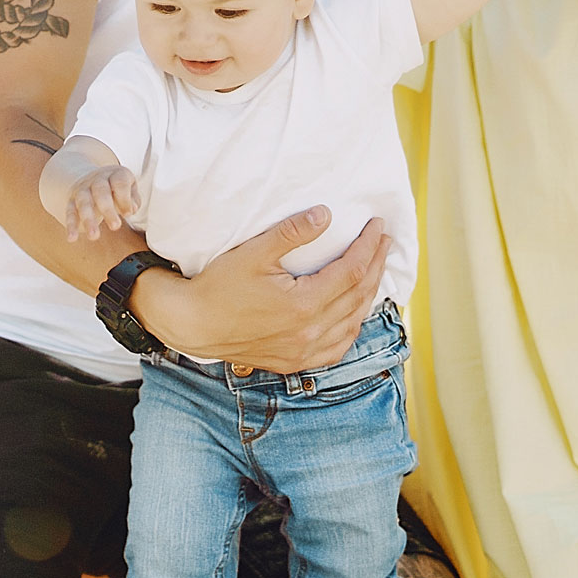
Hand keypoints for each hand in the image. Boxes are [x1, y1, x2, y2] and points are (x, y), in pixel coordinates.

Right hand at [64, 164, 139, 242]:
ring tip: (93, 236)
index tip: (128, 214)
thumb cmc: (116, 188)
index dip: (124, 198)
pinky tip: (72, 238)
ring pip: (84, 202)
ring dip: (88, 220)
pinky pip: (70, 212)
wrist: (91, 177)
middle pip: (101, 192)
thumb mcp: (130, 188)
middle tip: (115, 227)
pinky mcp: (72, 200)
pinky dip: (71, 225)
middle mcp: (98, 179)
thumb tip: (131, 209)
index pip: (119, 183)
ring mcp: (83, 189)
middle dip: (108, 210)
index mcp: (115, 174)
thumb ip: (134, 199)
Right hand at [132, 210, 389, 373]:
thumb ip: (292, 233)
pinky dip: (351, 328)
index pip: (351, 272)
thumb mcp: (254, 252)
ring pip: (352, 324)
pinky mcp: (293, 362)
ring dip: (369, 296)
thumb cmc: (218, 286)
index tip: (377, 226)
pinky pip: (336, 349)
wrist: (192, 324)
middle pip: (358, 297)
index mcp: (303, 305)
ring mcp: (303, 352)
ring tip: (376, 271)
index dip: (369, 247)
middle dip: (376, 265)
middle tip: (385, 241)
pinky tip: (354, 314)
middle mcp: (309, 333)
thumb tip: (326, 214)